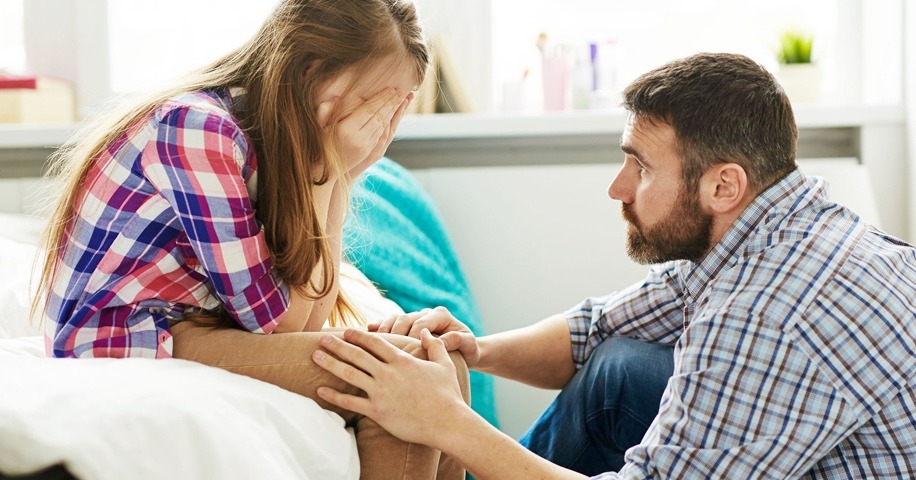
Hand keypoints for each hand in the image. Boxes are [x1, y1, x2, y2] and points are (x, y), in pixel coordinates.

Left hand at [313, 328, 467, 447]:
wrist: (447, 422)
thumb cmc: (447, 394)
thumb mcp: (444, 365)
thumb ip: (433, 345)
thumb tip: (426, 332)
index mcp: (402, 361)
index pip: (375, 342)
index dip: (359, 335)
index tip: (346, 331)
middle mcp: (388, 373)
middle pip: (357, 354)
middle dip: (338, 345)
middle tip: (323, 337)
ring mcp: (381, 392)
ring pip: (349, 374)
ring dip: (330, 363)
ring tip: (315, 356)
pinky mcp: (377, 411)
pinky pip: (350, 402)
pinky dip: (333, 396)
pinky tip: (320, 391)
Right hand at [318, 89, 412, 179]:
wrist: (324, 170)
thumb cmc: (318, 144)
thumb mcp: (317, 126)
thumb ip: (324, 111)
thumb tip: (335, 97)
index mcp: (346, 131)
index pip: (368, 111)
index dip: (380, 99)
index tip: (389, 89)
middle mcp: (359, 140)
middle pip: (379, 117)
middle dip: (390, 103)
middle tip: (399, 91)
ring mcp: (366, 147)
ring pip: (383, 126)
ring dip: (392, 112)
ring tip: (399, 100)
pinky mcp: (370, 153)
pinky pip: (382, 135)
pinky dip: (389, 123)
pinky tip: (392, 115)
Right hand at [369, 306, 479, 367]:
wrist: (465, 351)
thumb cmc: (467, 350)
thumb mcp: (468, 346)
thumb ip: (457, 340)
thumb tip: (443, 340)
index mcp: (441, 315)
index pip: (422, 323)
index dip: (412, 335)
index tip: (405, 352)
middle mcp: (426, 313)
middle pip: (405, 319)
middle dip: (395, 333)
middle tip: (386, 349)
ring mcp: (415, 318)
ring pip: (395, 319)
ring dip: (384, 330)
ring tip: (373, 342)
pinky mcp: (406, 325)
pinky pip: (389, 323)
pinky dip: (379, 327)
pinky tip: (366, 333)